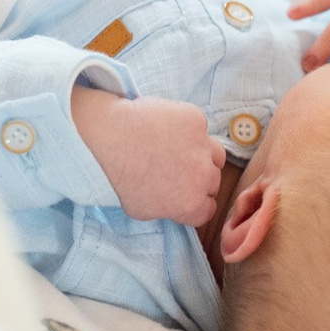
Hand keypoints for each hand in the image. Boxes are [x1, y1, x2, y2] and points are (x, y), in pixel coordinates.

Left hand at [71, 88, 226, 225]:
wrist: (113, 139)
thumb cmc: (122, 177)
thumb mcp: (142, 210)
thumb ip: (167, 209)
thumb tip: (174, 204)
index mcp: (192, 204)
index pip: (208, 210)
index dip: (197, 203)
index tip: (186, 195)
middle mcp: (205, 177)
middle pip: (213, 181)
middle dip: (199, 178)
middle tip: (178, 170)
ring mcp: (203, 145)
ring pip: (216, 154)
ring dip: (204, 155)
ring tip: (182, 150)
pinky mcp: (197, 120)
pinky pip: (199, 127)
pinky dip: (188, 129)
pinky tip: (168, 128)